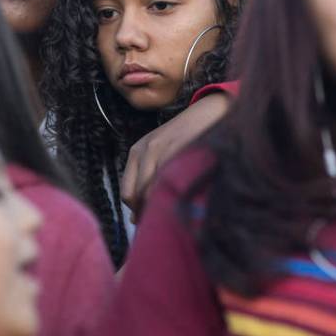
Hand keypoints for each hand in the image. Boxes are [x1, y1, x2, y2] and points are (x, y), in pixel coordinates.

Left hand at [121, 92, 230, 222]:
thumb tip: (136, 219)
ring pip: (151, 191)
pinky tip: (185, 199)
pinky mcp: (176, 149)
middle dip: (148, 212)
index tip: (151, 220)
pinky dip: (173, 195)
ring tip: (176, 214)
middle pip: (136, 195)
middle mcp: (144, 150)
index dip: (137, 210)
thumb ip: (148, 180)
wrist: (208, 113)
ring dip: (161, 206)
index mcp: (136, 152)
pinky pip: (169, 181)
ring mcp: (159, 149)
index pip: (127, 193)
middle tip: (166, 222)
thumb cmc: (185, 139)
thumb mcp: (161, 153)